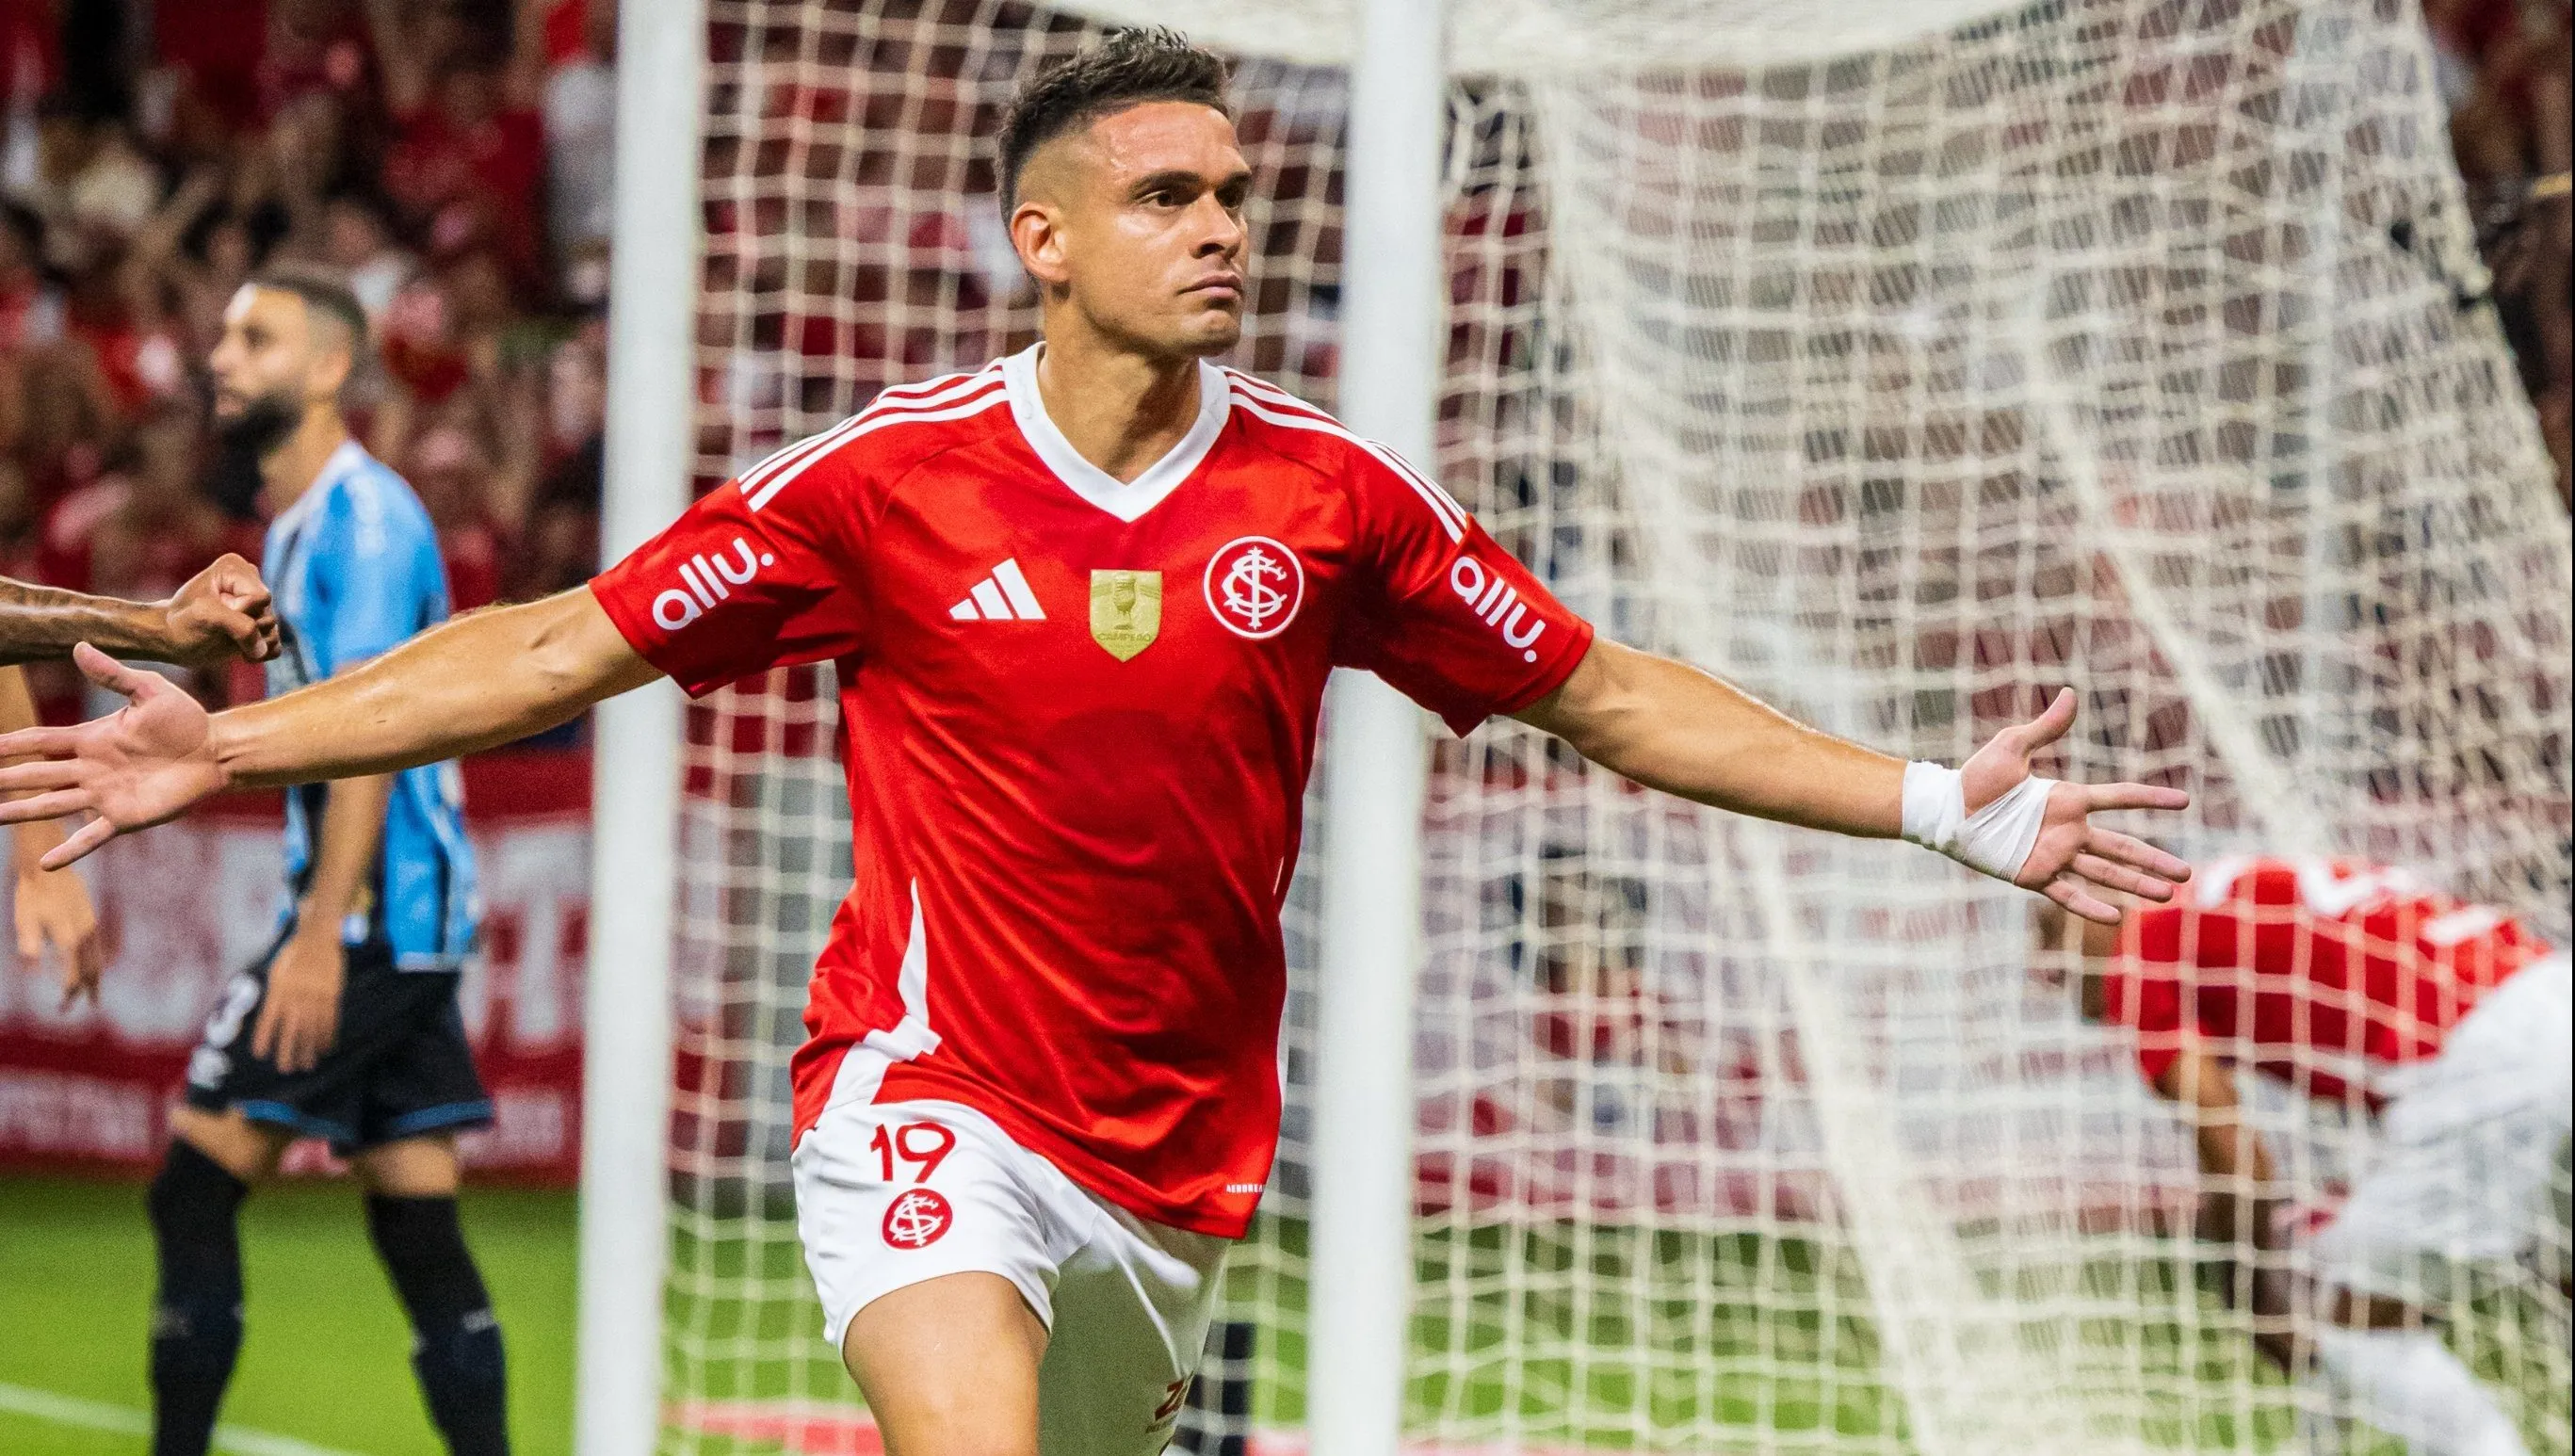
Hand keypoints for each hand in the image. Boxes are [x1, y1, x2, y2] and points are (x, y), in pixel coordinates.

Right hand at [0, 644, 230, 867]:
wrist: (218, 751)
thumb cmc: (185, 719)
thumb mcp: (149, 691)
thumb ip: (112, 675)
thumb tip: (78, 646)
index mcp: (90, 739)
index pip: (38, 742)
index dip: (9, 745)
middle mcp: (89, 769)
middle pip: (35, 775)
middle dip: (4, 780)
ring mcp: (103, 796)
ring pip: (50, 805)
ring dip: (19, 813)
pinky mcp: (125, 817)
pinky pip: (91, 836)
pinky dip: (70, 850)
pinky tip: (46, 864)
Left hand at [13, 843, 101, 1006]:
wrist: (49, 866)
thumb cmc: (32, 894)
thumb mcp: (24, 921)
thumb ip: (30, 947)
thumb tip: (32, 975)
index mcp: (70, 938)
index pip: (74, 974)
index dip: (70, 992)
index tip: (62, 1006)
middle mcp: (85, 935)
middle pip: (91, 971)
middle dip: (84, 992)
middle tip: (73, 1009)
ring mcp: (91, 926)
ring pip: (98, 960)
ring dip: (94, 980)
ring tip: (92, 997)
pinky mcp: (90, 920)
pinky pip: (98, 949)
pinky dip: (96, 964)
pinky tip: (92, 968)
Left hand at [162, 554, 280, 664]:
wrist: (171, 639)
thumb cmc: (181, 622)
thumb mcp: (206, 616)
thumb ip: (241, 626)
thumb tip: (263, 648)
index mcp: (235, 568)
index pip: (261, 598)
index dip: (242, 613)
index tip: (215, 615)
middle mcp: (250, 582)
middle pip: (269, 615)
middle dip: (247, 630)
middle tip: (219, 630)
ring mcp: (256, 605)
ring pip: (274, 632)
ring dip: (252, 645)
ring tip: (227, 643)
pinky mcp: (259, 625)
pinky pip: (276, 645)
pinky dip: (260, 653)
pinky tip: (240, 652)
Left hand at [253, 926, 343, 1074]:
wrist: (318, 937)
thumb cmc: (294, 955)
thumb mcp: (278, 971)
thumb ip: (276, 994)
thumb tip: (272, 1019)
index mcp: (279, 989)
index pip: (268, 1019)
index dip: (264, 1037)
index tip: (260, 1054)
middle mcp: (296, 994)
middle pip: (291, 1029)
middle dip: (288, 1050)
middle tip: (286, 1068)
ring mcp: (316, 995)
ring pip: (311, 1027)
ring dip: (309, 1048)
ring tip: (307, 1065)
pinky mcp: (332, 993)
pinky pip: (330, 1019)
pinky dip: (328, 1035)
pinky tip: (326, 1048)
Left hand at [1959, 688, 2191, 923]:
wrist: (1947, 810)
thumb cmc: (1977, 778)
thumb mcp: (2012, 747)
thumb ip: (2045, 727)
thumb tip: (2069, 693)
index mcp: (2068, 798)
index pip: (2119, 797)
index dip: (2151, 798)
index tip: (2184, 801)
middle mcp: (2069, 829)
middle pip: (2123, 846)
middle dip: (2155, 860)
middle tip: (2186, 873)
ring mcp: (2054, 855)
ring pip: (2105, 872)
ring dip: (2136, 884)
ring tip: (2167, 896)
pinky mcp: (2034, 875)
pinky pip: (2067, 893)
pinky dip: (2090, 905)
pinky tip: (2115, 916)